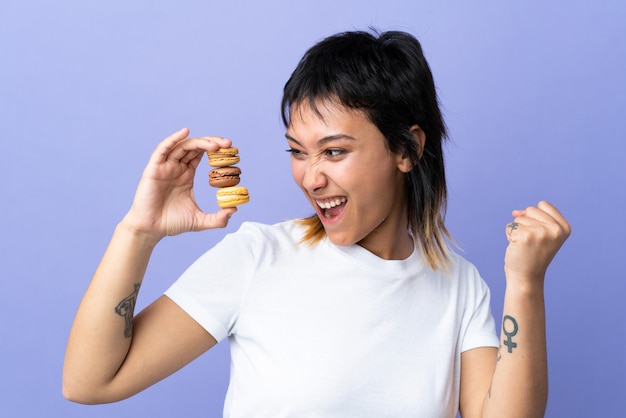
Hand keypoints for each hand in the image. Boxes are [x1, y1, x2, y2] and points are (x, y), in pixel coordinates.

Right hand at [122, 128, 236, 239]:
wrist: (150, 229)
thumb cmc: (171, 223)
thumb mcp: (200, 221)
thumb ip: (218, 219)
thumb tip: (233, 210)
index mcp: (186, 175)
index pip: (201, 155)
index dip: (215, 150)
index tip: (231, 150)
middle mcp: (176, 168)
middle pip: (195, 147)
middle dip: (212, 143)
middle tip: (228, 144)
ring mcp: (165, 167)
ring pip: (183, 146)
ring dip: (199, 142)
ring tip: (215, 144)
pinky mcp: (154, 169)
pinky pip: (163, 149)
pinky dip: (173, 138)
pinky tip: (185, 132)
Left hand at [504, 201, 570, 285]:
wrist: (526, 277)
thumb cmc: (532, 254)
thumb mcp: (542, 233)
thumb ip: (533, 217)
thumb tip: (515, 212)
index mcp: (564, 227)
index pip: (543, 204)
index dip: (535, 217)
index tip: (539, 235)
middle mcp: (555, 229)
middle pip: (530, 209)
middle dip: (525, 223)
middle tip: (531, 242)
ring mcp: (541, 232)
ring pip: (519, 218)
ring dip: (517, 231)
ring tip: (524, 246)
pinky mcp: (525, 235)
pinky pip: (510, 226)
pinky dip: (509, 235)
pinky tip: (517, 247)